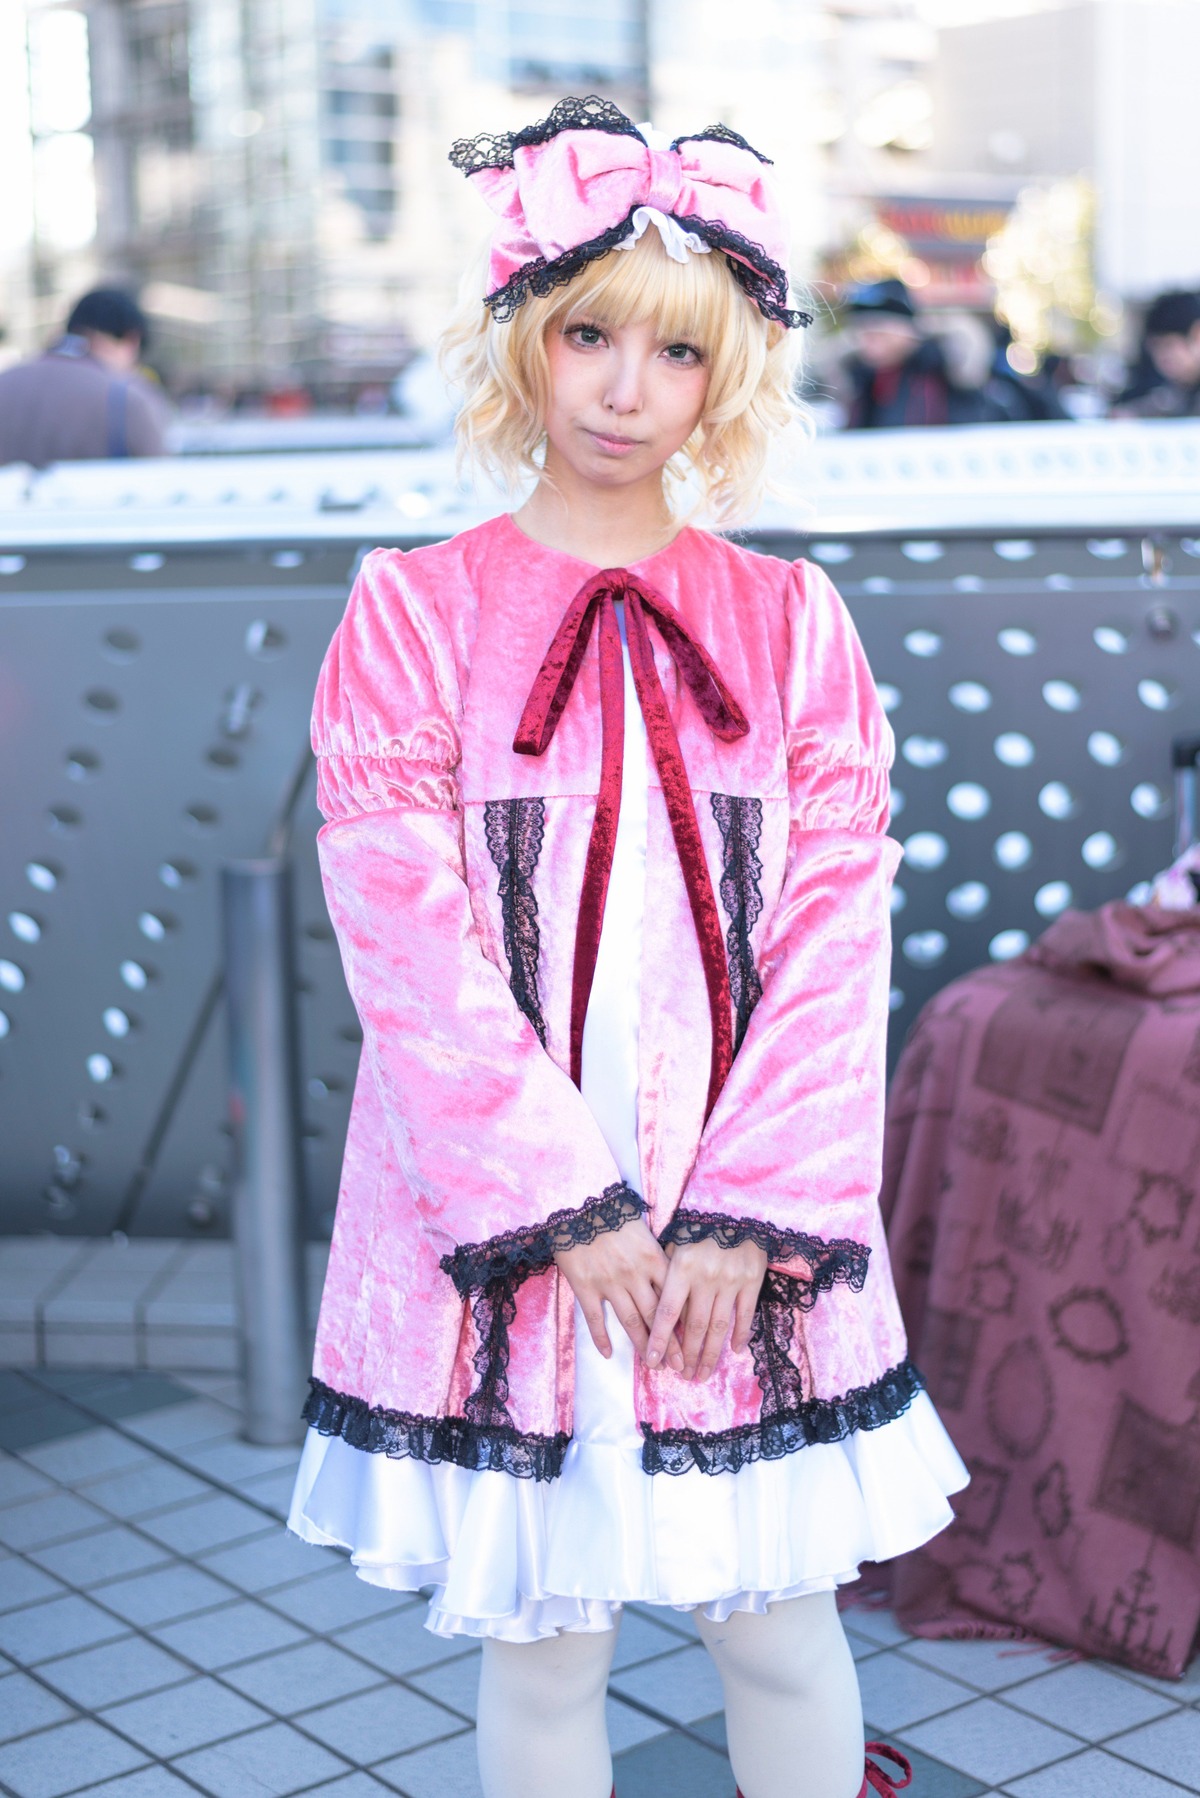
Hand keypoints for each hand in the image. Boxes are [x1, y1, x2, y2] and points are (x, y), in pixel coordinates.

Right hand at [555, 1218, 684, 1369]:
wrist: (579, 1202)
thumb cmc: (613, 1211)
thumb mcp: (644, 1229)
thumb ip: (657, 1254)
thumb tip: (674, 1276)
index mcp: (652, 1258)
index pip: (673, 1296)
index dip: (682, 1321)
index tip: (692, 1340)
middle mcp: (635, 1274)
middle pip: (656, 1315)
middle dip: (669, 1342)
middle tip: (679, 1365)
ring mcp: (610, 1282)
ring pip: (630, 1320)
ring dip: (642, 1344)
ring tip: (652, 1364)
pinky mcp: (585, 1286)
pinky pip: (596, 1318)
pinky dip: (601, 1337)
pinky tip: (608, 1353)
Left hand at [646, 1238, 767, 1382]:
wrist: (736, 1205)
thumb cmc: (699, 1224)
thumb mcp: (675, 1242)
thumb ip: (667, 1272)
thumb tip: (657, 1305)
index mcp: (682, 1268)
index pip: (667, 1312)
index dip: (659, 1339)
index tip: (652, 1362)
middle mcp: (705, 1278)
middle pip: (694, 1327)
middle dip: (687, 1355)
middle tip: (683, 1376)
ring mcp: (730, 1281)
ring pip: (718, 1326)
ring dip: (710, 1354)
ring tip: (702, 1373)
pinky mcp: (751, 1280)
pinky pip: (745, 1314)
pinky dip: (741, 1334)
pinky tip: (736, 1351)